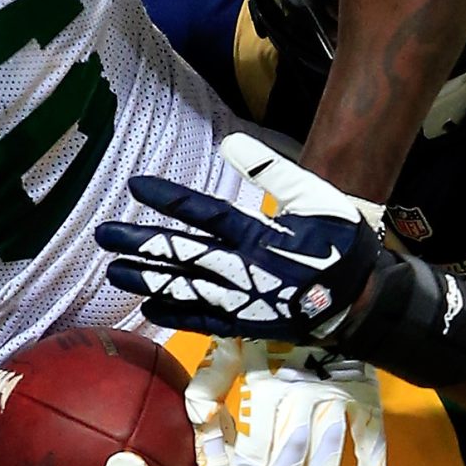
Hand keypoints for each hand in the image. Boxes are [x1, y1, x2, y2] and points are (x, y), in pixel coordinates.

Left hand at [96, 136, 386, 344]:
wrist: (362, 302)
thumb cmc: (339, 245)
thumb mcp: (314, 197)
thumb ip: (272, 170)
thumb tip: (228, 142)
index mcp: (260, 234)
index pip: (206, 213)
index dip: (171, 199)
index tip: (137, 185)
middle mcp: (245, 268)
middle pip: (183, 254)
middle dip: (142, 244)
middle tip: (104, 236)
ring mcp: (243, 300)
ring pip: (186, 288)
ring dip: (149, 279)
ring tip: (114, 271)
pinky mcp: (248, 323)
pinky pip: (205, 319)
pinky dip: (177, 314)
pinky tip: (149, 307)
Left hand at [191, 338, 386, 465]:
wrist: (322, 287)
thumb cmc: (268, 320)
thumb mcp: (231, 338)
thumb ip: (213, 377)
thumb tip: (199, 416)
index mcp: (266, 385)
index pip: (255, 444)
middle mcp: (302, 393)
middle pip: (291, 452)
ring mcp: (336, 393)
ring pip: (329, 447)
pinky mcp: (364, 390)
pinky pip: (372, 429)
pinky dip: (375, 458)